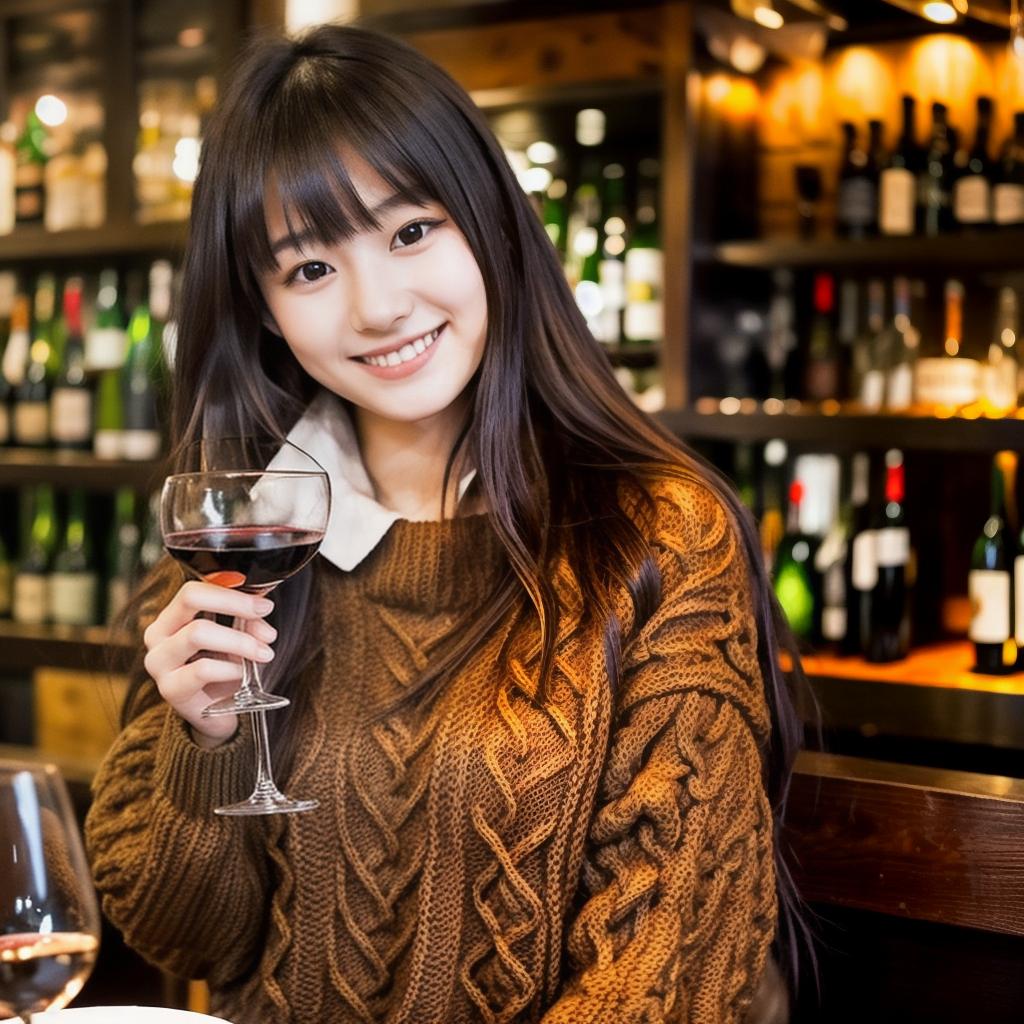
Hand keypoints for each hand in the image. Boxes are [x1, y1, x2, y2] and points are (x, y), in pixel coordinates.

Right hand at [142, 581, 276, 747]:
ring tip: (263, 653)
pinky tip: (243, 673)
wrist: (216, 713)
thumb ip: (248, 622)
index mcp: (172, 616)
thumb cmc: (224, 668)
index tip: (264, 604)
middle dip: (236, 606)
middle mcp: (158, 635)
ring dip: (240, 641)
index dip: (230, 592)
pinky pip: (203, 669)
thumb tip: (261, 613)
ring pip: (198, 632)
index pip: (194, 589)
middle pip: (191, 599)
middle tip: (267, 625)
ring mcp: (159, 662)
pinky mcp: (169, 688)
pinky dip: (231, 668)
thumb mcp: (238, 639)